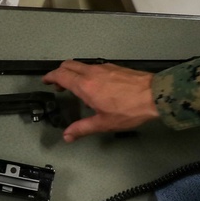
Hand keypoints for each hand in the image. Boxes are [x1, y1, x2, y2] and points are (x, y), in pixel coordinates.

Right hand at [42, 60, 159, 141]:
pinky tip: (94, 86)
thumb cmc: (129, 110)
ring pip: (81, 64)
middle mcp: (92, 72)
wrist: (154, 95)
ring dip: (73, 72)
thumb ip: (82, 128)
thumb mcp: (104, 123)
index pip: (61, 75)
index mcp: (85, 85)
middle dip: (59, 73)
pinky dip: (86, 72)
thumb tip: (67, 136)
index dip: (50, 77)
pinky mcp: (114, 67)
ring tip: (74, 86)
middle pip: (68, 65)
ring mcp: (104, 67)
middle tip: (57, 84)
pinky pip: (94, 66)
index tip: (45, 81)